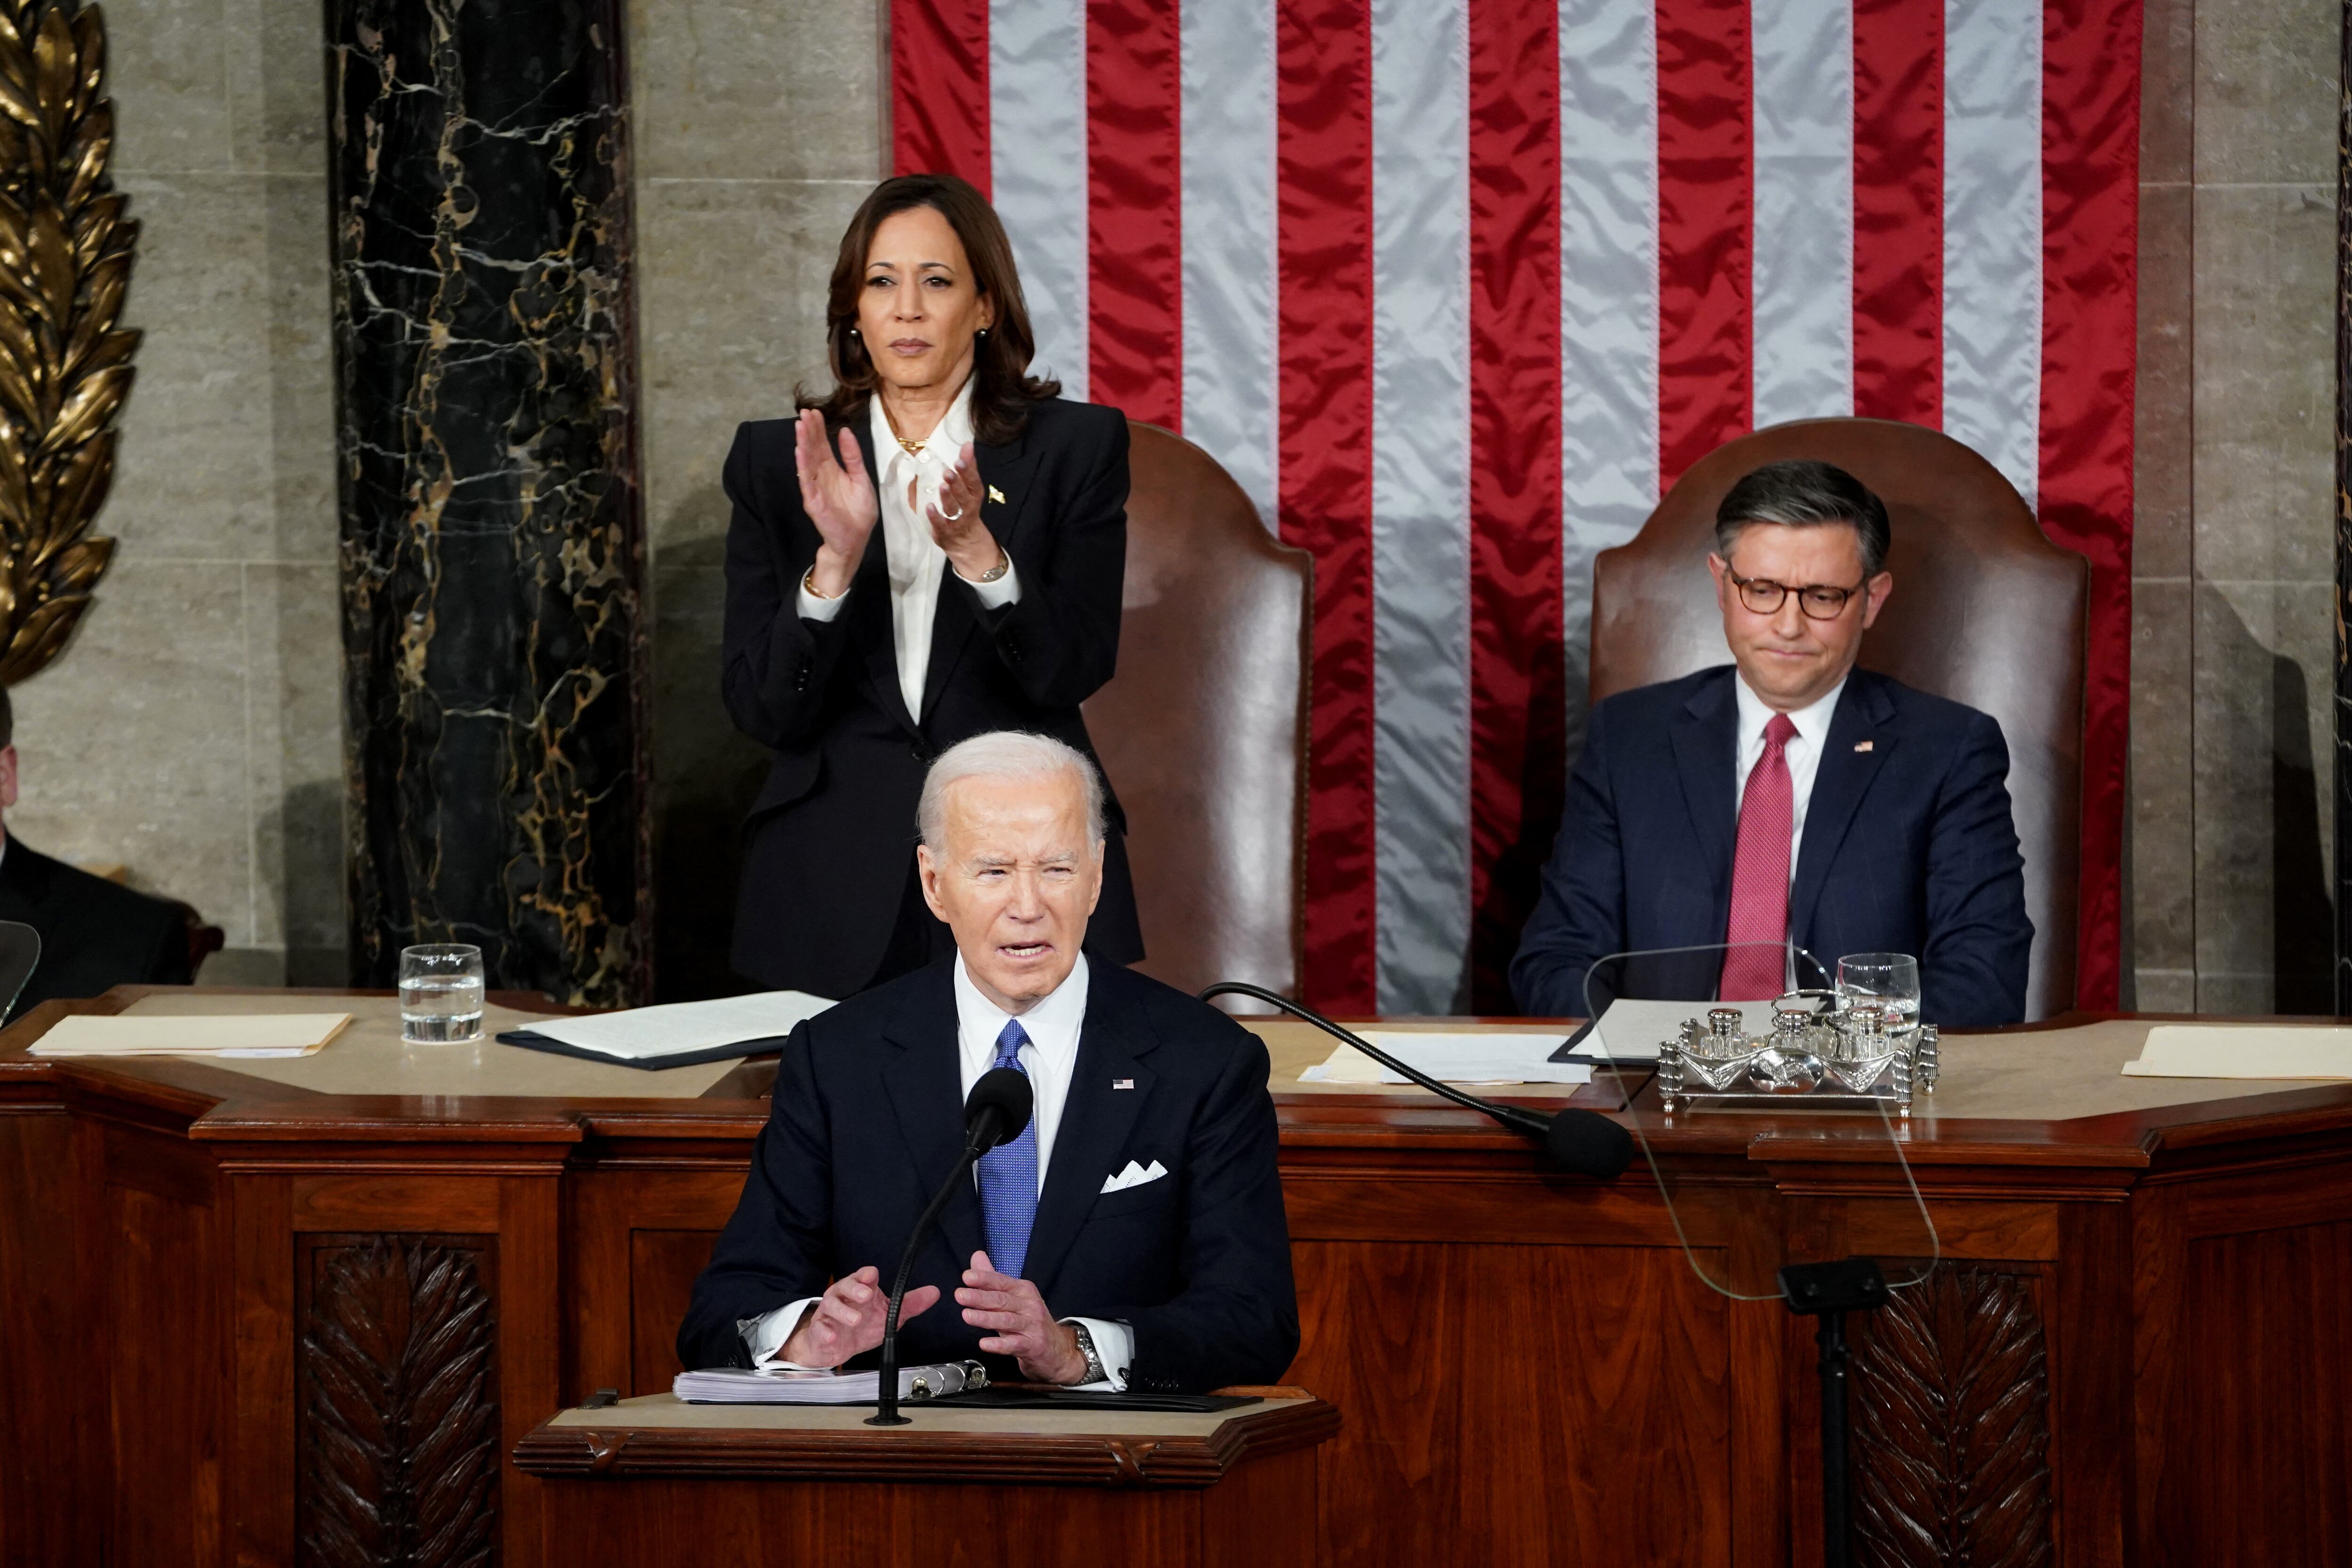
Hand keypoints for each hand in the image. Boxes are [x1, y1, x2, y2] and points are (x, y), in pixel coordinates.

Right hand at [777, 1265, 938, 1368]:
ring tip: (855, 1320)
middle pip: (844, 1286)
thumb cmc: (861, 1325)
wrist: (834, 1346)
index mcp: (860, 1290)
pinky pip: (819, 1329)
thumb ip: (909, 1304)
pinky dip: (825, 1332)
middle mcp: (843, 1297)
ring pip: (831, 1305)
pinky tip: (832, 1336)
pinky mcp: (819, 1330)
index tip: (873, 1276)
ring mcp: (829, 1314)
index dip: (867, 1275)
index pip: (862, 1277)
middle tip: (866, 1294)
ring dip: (843, 1311)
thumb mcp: (887, 1314)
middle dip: (854, 1288)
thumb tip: (934, 1292)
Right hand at [794, 408, 877, 597]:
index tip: (814, 412)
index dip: (818, 429)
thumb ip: (853, 457)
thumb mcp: (861, 479)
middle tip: (803, 411)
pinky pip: (806, 481)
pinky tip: (800, 452)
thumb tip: (845, 431)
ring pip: (807, 462)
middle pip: (812, 449)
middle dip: (808, 431)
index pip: (822, 445)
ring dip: (802, 443)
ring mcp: (815, 488)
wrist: (856, 539)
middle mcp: (821, 476)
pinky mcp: (813, 501)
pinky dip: (803, 466)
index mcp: (833, 470)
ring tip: (799, 426)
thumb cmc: (859, 512)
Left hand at [927, 442, 1001, 581]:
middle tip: (949, 471)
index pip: (974, 483)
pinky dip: (935, 516)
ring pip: (953, 509)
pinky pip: (940, 524)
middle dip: (958, 483)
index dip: (968, 472)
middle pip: (964, 496)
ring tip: (942, 485)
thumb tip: (967, 444)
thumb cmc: (966, 508)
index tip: (960, 460)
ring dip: (948, 497)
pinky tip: (929, 506)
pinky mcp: (945, 532)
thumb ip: (968, 467)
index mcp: (974, 496)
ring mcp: (956, 522)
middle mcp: (968, 509)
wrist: (967, 542)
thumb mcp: (970, 488)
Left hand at [956, 1250, 1087, 1383]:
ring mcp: (1032, 1326)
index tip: (967, 1277)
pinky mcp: (1033, 1345)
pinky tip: (984, 1343)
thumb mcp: (1013, 1297)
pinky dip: (999, 1344)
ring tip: (966, 1315)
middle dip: (980, 1297)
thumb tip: (977, 1256)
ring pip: (1007, 1321)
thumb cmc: (1029, 1320)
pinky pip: (1014, 1344)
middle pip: (1002, 1300)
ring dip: (986, 1318)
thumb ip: (993, 1278)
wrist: (1056, 1348)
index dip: (985, 1279)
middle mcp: (1029, 1305)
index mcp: (1023, 1290)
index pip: (1002, 1282)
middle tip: (960, 1295)